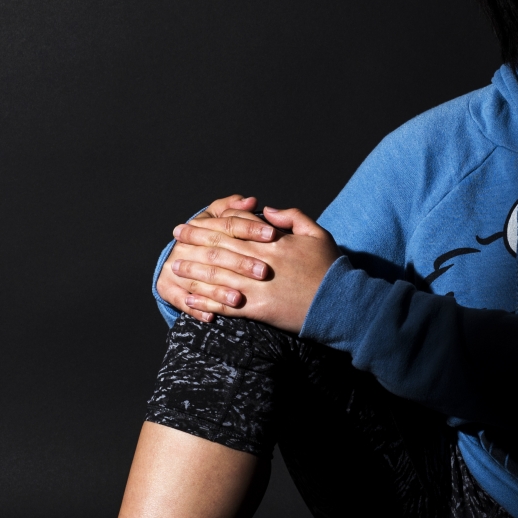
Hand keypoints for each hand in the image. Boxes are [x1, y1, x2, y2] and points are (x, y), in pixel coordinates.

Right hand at [155, 195, 275, 322]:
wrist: (179, 262)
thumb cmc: (214, 240)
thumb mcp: (221, 220)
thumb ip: (236, 209)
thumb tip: (250, 201)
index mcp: (201, 225)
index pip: (228, 224)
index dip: (251, 228)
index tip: (272, 235)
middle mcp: (185, 246)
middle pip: (216, 253)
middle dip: (241, 263)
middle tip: (264, 272)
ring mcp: (174, 268)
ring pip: (199, 280)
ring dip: (219, 292)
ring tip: (239, 299)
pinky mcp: (168, 289)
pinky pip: (182, 301)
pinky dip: (197, 310)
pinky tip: (211, 317)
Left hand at [169, 206, 338, 333]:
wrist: (341, 304)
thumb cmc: (330, 268)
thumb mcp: (317, 234)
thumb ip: (293, 216)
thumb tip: (267, 209)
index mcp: (274, 241)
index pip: (236, 226)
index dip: (211, 222)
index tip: (193, 222)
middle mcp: (262, 261)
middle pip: (220, 247)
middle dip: (195, 241)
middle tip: (176, 238)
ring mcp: (258, 286)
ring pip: (217, 275)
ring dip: (194, 270)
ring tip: (176, 266)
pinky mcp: (258, 309)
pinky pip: (225, 304)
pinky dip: (206, 302)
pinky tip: (191, 299)